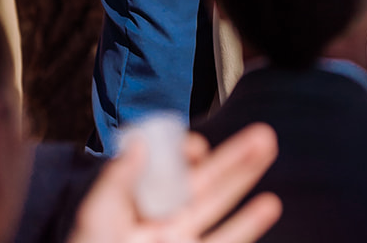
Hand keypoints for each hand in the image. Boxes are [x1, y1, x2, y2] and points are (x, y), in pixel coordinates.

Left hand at [68, 124, 279, 242]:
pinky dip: (248, 224)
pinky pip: (226, 241)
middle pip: (206, 184)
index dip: (188, 154)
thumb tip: (140, 139)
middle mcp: (166, 223)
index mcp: (141, 206)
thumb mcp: (98, 216)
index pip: (171, 171)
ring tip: (268, 152)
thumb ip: (119, 178)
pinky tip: (268, 205)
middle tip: (262, 135)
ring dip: (245, 180)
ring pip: (220, 208)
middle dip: (234, 158)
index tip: (198, 149)